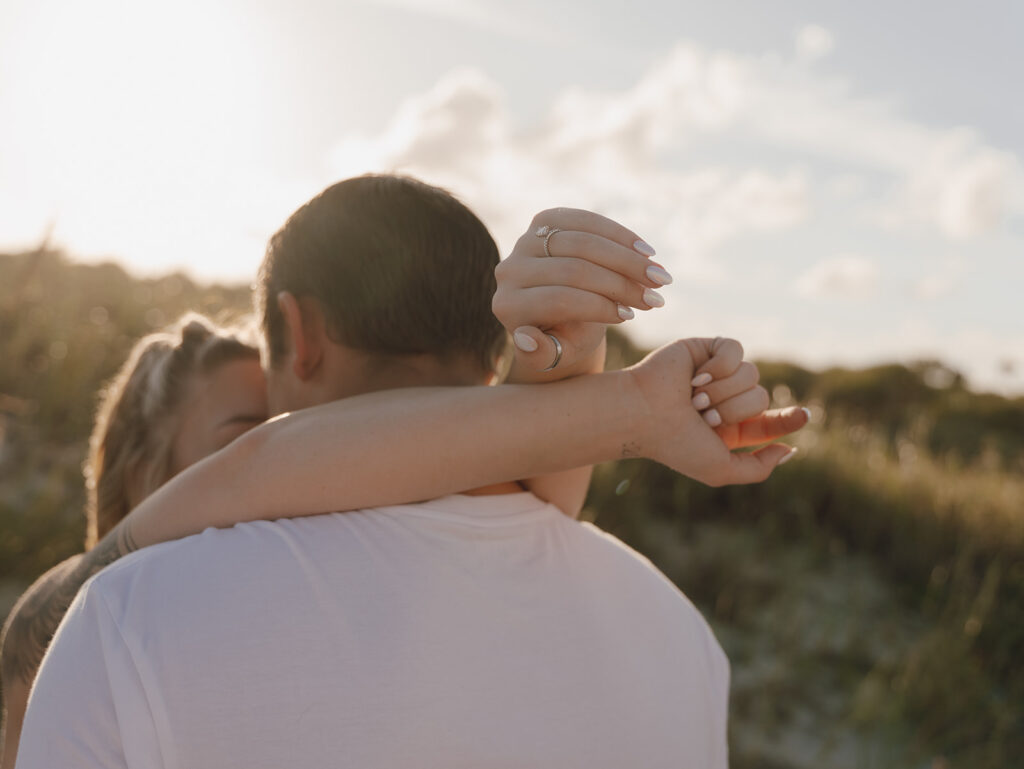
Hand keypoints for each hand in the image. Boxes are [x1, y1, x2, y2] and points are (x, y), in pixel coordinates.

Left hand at [492, 208, 671, 377]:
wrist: (560, 315)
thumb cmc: (563, 342)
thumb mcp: (557, 356)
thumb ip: (540, 355)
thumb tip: (526, 338)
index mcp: (508, 306)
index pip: (559, 300)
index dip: (600, 306)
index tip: (633, 316)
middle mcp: (508, 271)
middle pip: (572, 268)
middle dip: (620, 283)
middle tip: (656, 297)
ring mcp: (525, 241)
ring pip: (582, 240)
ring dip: (627, 258)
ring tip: (659, 277)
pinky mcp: (544, 220)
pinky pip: (586, 220)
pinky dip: (620, 235)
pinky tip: (646, 252)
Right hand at [627, 338, 808, 485]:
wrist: (643, 414)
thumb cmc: (676, 444)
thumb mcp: (720, 469)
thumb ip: (757, 469)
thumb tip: (789, 450)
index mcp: (730, 427)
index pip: (768, 421)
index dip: (788, 418)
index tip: (804, 416)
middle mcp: (725, 398)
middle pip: (760, 397)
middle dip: (734, 409)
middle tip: (703, 416)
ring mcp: (717, 372)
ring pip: (750, 373)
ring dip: (723, 390)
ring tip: (693, 398)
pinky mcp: (707, 348)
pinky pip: (735, 350)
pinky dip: (719, 366)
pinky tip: (696, 377)